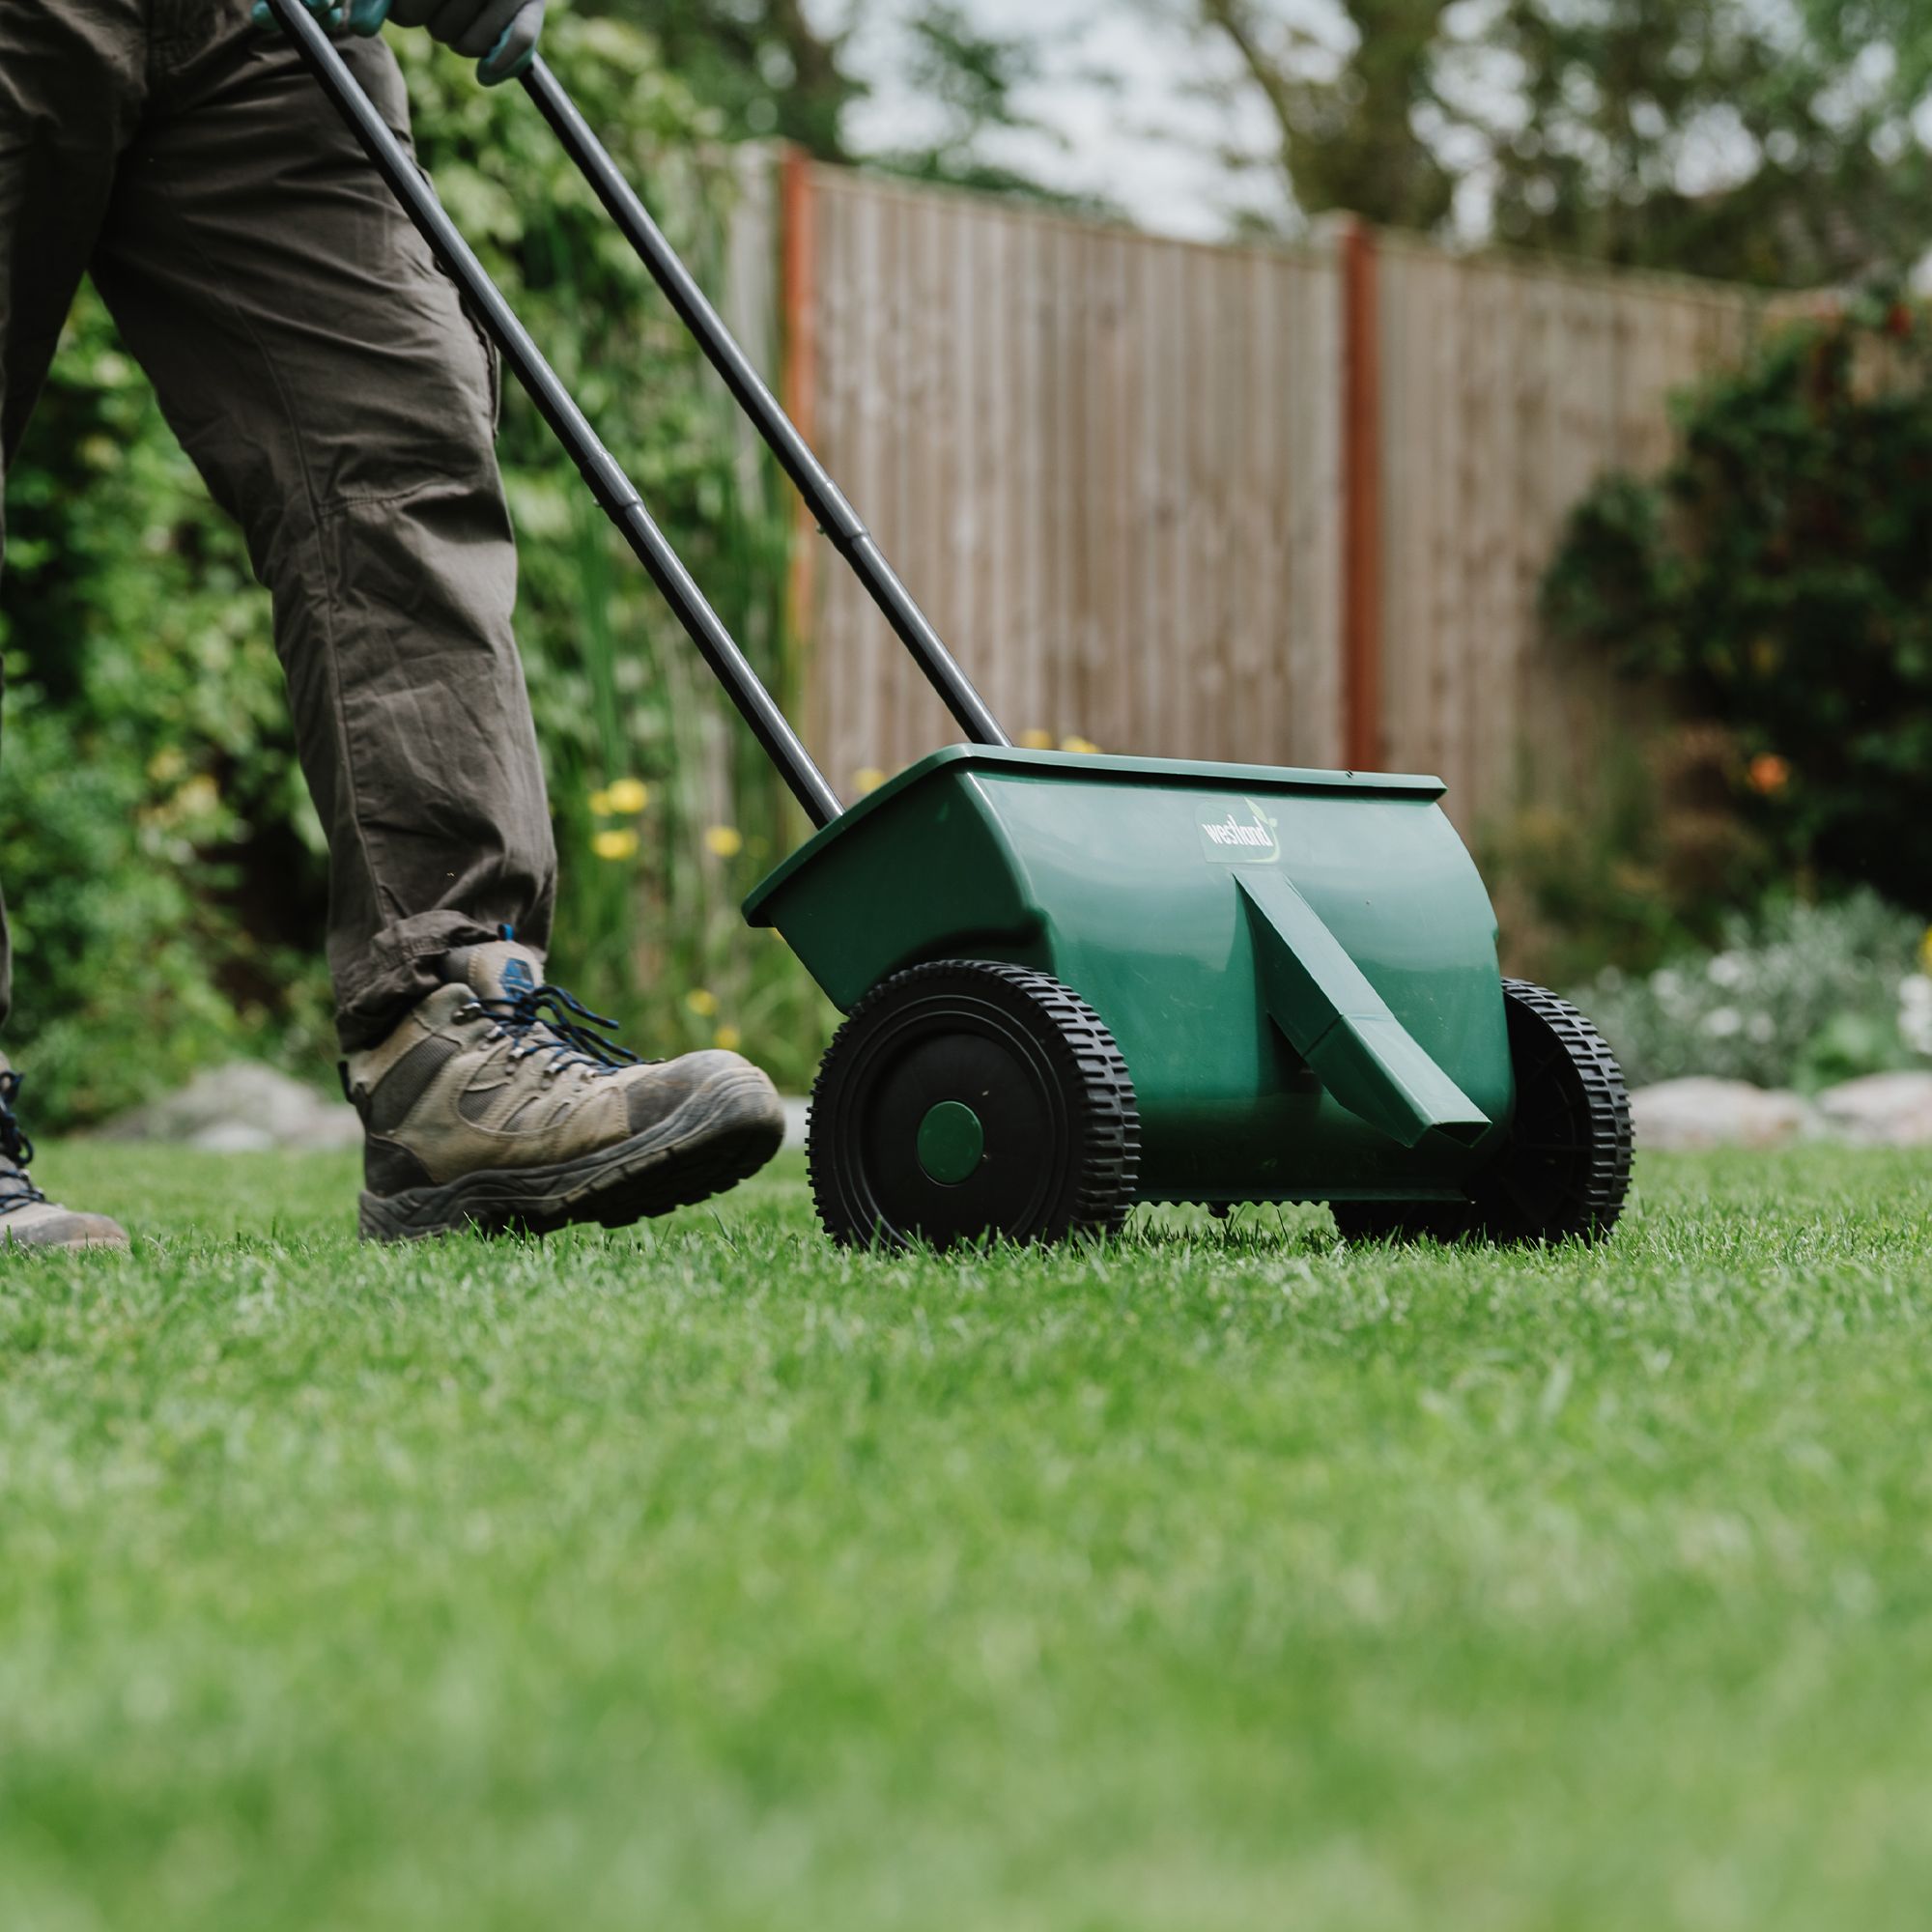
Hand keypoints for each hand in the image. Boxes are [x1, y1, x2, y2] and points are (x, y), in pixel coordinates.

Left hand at [252, 0, 545, 86]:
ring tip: (446, 16)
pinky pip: (516, 44)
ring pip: (459, 37)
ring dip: (450, 37)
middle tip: (406, 10)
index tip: (351, 26)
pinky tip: (482, 76)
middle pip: (418, 11)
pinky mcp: (532, 3)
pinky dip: (499, 60)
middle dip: (408, 14)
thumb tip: (257, 20)